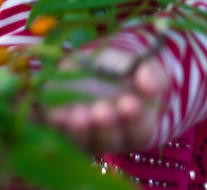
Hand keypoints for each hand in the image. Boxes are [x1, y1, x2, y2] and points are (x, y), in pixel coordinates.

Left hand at [46, 48, 168, 154]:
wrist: (100, 64)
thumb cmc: (128, 69)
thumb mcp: (143, 66)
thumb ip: (151, 75)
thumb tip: (149, 85)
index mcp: (137, 124)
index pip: (139, 129)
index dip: (134, 118)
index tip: (129, 103)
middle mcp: (112, 137)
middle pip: (109, 140)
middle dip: (105, 126)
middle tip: (101, 110)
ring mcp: (86, 136)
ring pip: (83, 141)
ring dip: (79, 130)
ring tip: (78, 115)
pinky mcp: (63, 128)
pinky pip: (58, 132)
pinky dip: (56, 125)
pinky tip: (55, 115)